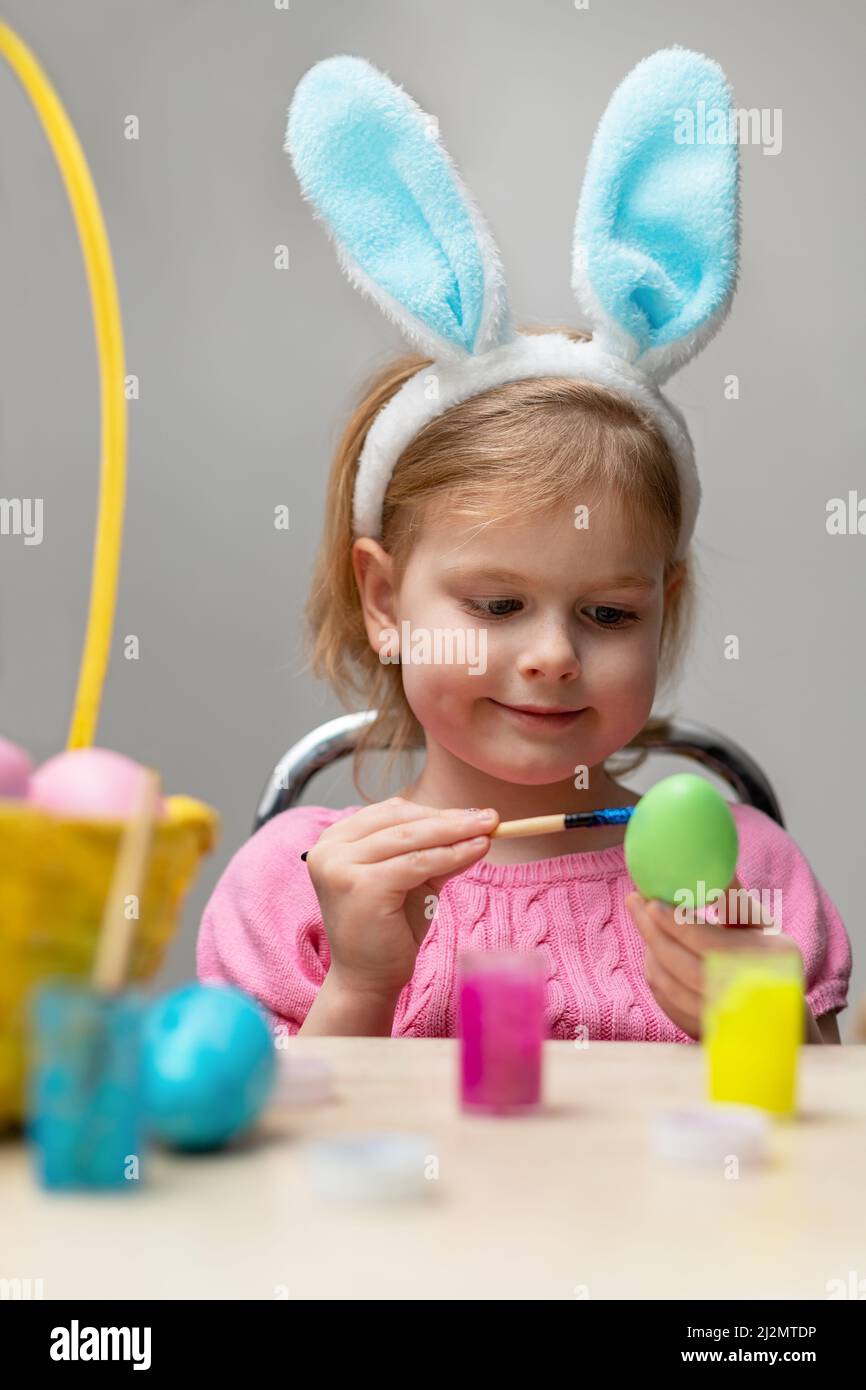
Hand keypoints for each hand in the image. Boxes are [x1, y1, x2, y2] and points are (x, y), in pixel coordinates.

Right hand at [305, 797, 498, 1000]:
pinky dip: (450, 855)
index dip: (433, 811)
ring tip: (489, 831)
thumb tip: (476, 823)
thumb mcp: (415, 878)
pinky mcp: (360, 886)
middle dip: (449, 819)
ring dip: (455, 833)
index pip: (391, 813)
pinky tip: (477, 851)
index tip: (472, 813)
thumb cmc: (389, 928)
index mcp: (335, 840)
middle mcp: (329, 848)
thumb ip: (437, 850)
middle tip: (490, 818)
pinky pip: (416, 863)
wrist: (368, 978)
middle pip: (401, 821)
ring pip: (410, 839)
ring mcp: (340, 866)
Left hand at [625, 876, 803, 1040]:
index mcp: (768, 962)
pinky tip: (654, 951)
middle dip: (654, 932)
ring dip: (651, 950)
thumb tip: (713, 862)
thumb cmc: (768, 958)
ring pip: (670, 985)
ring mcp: (725, 1021)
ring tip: (645, 921)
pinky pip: (666, 1000)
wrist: (779, 1020)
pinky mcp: (704, 1031)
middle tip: (635, 901)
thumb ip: (734, 898)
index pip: (712, 945)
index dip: (678, 925)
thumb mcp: (762, 926)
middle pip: (685, 968)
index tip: (653, 901)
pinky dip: (655, 972)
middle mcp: (747, 998)